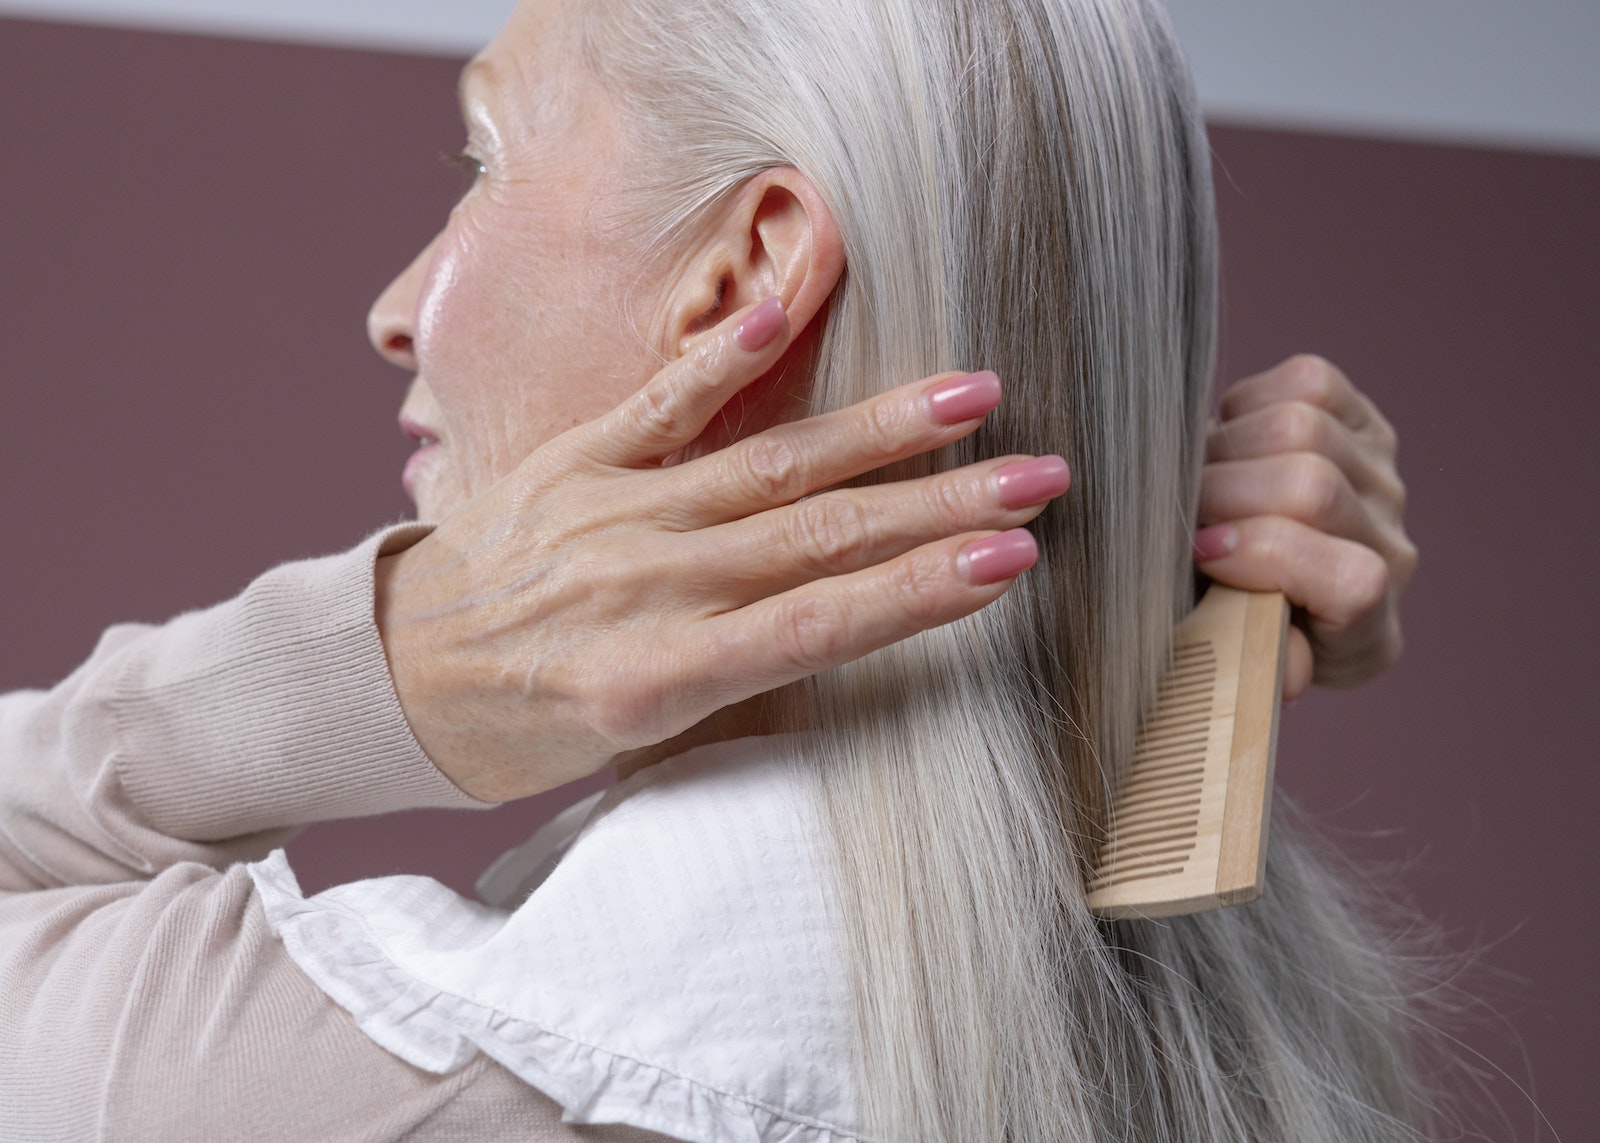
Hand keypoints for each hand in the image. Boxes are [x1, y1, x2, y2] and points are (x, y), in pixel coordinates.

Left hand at [374, 298, 1069, 800]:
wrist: (389, 679)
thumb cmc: (522, 730)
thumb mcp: (630, 743)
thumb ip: (731, 677)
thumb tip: (837, 623)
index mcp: (658, 677)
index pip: (818, 625)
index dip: (921, 592)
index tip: (1011, 562)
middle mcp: (643, 587)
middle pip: (816, 537)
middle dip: (939, 504)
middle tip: (1040, 476)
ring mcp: (608, 512)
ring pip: (765, 464)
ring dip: (876, 430)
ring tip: (971, 394)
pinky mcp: (570, 460)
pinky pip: (657, 404)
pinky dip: (724, 360)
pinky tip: (786, 312)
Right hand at [1193, 355, 1416, 700]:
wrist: (1258, 580)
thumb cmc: (1233, 625)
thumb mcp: (1235, 663)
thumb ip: (1254, 665)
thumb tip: (1283, 677)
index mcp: (1367, 629)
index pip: (1351, 581)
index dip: (1268, 557)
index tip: (1202, 555)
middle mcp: (1391, 549)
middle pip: (1312, 488)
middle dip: (1222, 493)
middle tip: (1180, 512)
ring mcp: (1382, 480)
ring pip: (1302, 427)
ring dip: (1225, 448)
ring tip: (1196, 479)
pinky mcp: (1362, 421)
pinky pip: (1307, 383)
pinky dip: (1247, 406)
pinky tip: (1227, 444)